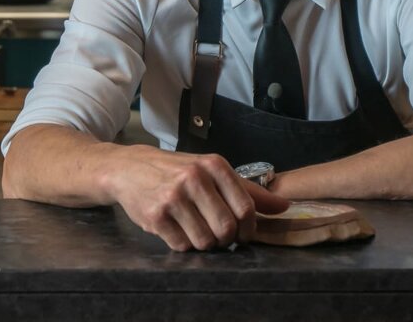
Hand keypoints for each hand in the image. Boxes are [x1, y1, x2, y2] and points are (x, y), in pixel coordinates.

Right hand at [105, 146, 288, 250]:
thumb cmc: (176, 170)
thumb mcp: (212, 171)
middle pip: (226, 229)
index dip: (249, 229)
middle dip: (226, 240)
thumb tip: (284, 206)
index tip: (244, 234)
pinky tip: (178, 229)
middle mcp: (195, 178)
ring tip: (197, 229)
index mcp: (214, 165)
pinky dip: (184, 244)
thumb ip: (248, 191)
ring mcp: (174, 198)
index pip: (245, 208)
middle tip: (218, 235)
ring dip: (204, 244)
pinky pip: (182, 246)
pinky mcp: (155, 216)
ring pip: (205, 242)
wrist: (129, 168)